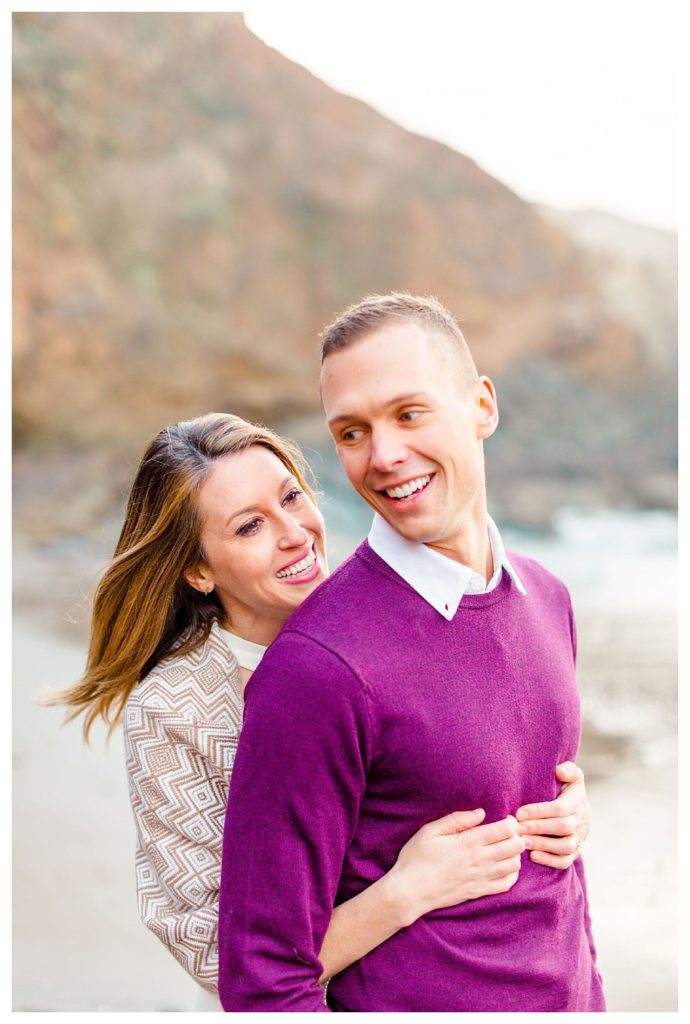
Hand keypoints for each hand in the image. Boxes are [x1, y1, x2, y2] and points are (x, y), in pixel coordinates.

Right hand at [386, 809, 525, 925]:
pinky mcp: (479, 892)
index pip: (506, 829)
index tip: (504, 819)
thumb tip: (481, 813)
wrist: (411, 891)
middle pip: (516, 846)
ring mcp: (482, 878)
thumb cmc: (417, 857)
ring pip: (515, 865)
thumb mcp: (431, 830)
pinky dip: (511, 874)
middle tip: (506, 833)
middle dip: (516, 836)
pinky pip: (507, 884)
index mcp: (470, 842)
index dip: (511, 821)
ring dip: (514, 854)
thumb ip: (457, 819)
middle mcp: (480, 860)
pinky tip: (503, 866)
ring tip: (504, 848)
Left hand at [515, 761, 589, 868]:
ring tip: (523, 842)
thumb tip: (560, 771)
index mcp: (577, 802)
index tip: (519, 813)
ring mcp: (579, 839)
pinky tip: (533, 856)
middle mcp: (580, 822)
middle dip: (538, 828)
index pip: (559, 808)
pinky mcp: (575, 852)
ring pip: (565, 846)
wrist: (581, 810)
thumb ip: (569, 770)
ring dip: (543, 845)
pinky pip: (565, 861)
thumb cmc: (568, 790)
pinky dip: (550, 860)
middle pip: (562, 828)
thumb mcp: (572, 776)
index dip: (539, 811)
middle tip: (517, 828)